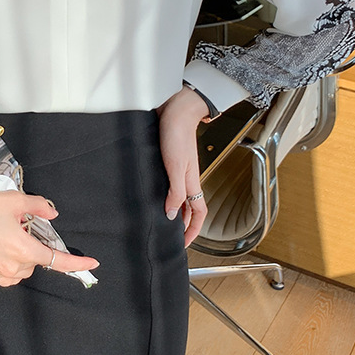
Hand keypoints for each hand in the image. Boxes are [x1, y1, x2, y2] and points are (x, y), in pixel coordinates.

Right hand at [0, 169, 99, 286]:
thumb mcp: (15, 200)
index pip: (57, 261)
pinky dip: (9, 265)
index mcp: (24, 250)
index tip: (93, 265)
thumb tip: (53, 214)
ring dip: (22, 258)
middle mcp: (12, 267)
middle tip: (23, 228)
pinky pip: (5, 275)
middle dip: (35, 249)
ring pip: (20, 270)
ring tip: (8, 236)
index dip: (77, 264)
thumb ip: (39, 207)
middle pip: (36, 263)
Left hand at [156, 86, 208, 245]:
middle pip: (190, 208)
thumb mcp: (175, 168)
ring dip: (174, 211)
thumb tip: (172, 215)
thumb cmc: (176, 135)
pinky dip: (165, 195)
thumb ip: (176, 192)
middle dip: (183, 225)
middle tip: (171, 238)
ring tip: (162, 222)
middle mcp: (187, 179)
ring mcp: (178, 170)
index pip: (199, 213)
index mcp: (192, 182)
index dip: (193, 230)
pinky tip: (155, 196)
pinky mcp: (169, 161)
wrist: (175, 110)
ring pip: (180, 197)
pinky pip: (170, 185)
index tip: (183, 244)